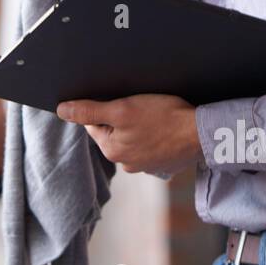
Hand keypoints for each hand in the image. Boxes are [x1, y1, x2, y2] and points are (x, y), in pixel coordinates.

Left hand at [56, 95, 199, 177]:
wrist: (202, 132)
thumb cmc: (164, 118)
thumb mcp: (122, 109)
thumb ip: (90, 110)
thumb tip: (62, 110)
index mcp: (112, 151)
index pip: (94, 123)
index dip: (104, 106)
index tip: (120, 99)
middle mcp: (126, 163)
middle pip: (113, 130)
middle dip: (121, 116)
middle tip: (140, 104)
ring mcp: (145, 165)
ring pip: (132, 136)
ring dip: (138, 124)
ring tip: (154, 114)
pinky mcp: (163, 162)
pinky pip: (150, 143)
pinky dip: (153, 133)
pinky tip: (163, 124)